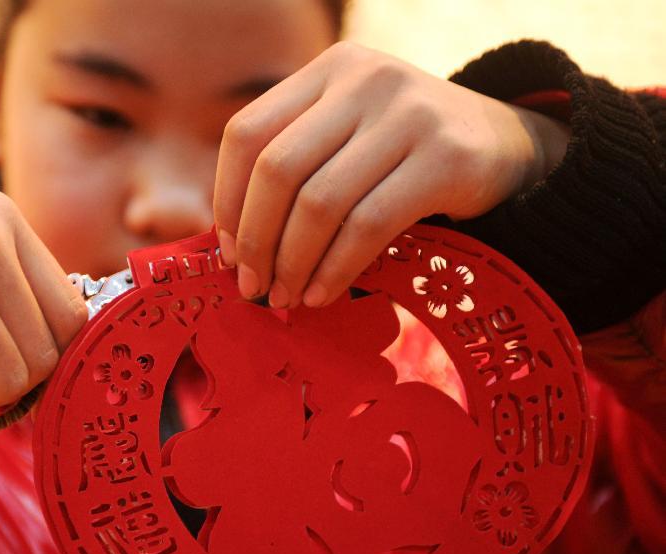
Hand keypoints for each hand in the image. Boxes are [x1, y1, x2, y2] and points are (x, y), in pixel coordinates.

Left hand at [213, 42, 568, 307]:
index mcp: (329, 70)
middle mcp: (365, 80)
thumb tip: (236, 246)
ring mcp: (408, 114)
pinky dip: (335, 269)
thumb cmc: (408, 157)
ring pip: (320, 202)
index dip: (227, 199)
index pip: (247, 134)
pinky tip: (322, 294)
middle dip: (256, 241)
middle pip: (277, 169)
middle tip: (252, 287)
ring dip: (292, 263)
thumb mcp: (351, 138)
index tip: (228, 251)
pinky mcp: (446, 157)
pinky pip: (367, 226)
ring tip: (285, 298)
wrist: (511, 149)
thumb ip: (300, 168)